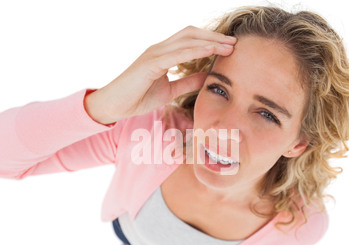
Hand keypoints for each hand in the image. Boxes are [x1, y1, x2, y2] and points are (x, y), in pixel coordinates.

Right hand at [85, 26, 236, 123]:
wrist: (115, 106)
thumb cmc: (138, 98)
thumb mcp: (170, 90)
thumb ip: (188, 82)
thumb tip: (208, 76)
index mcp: (164, 54)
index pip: (191, 40)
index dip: (211, 41)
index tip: (230, 47)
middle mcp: (160, 49)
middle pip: (191, 34)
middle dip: (214, 37)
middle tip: (234, 43)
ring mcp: (154, 54)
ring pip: (186, 41)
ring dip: (210, 42)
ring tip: (228, 46)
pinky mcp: (150, 63)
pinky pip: (176, 54)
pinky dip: (194, 51)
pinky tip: (210, 51)